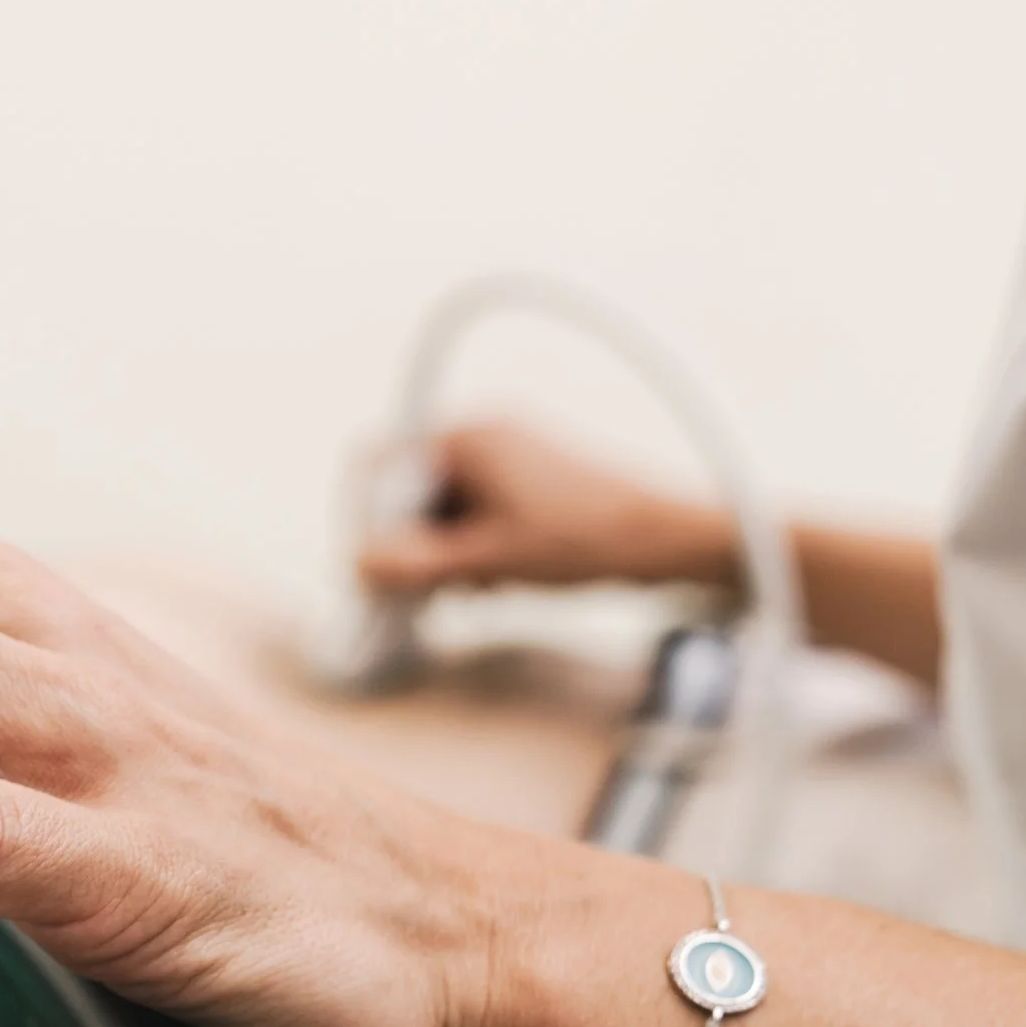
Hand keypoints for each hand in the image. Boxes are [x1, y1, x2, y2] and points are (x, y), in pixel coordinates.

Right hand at [355, 421, 734, 595]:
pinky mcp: (528, 483)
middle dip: (411, 542)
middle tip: (421, 590)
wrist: (668, 539)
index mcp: (469, 438)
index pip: (381, 464)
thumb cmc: (587, 539)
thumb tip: (357, 564)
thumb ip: (419, 562)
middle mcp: (485, 436)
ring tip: (474, 586)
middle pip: (410, 489)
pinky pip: (474, 512)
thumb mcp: (492, 558)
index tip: (371, 566)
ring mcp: (509, 458)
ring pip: (442, 507)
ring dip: (443, 552)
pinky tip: (495, 580)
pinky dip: (472, 548)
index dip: (368, 518)